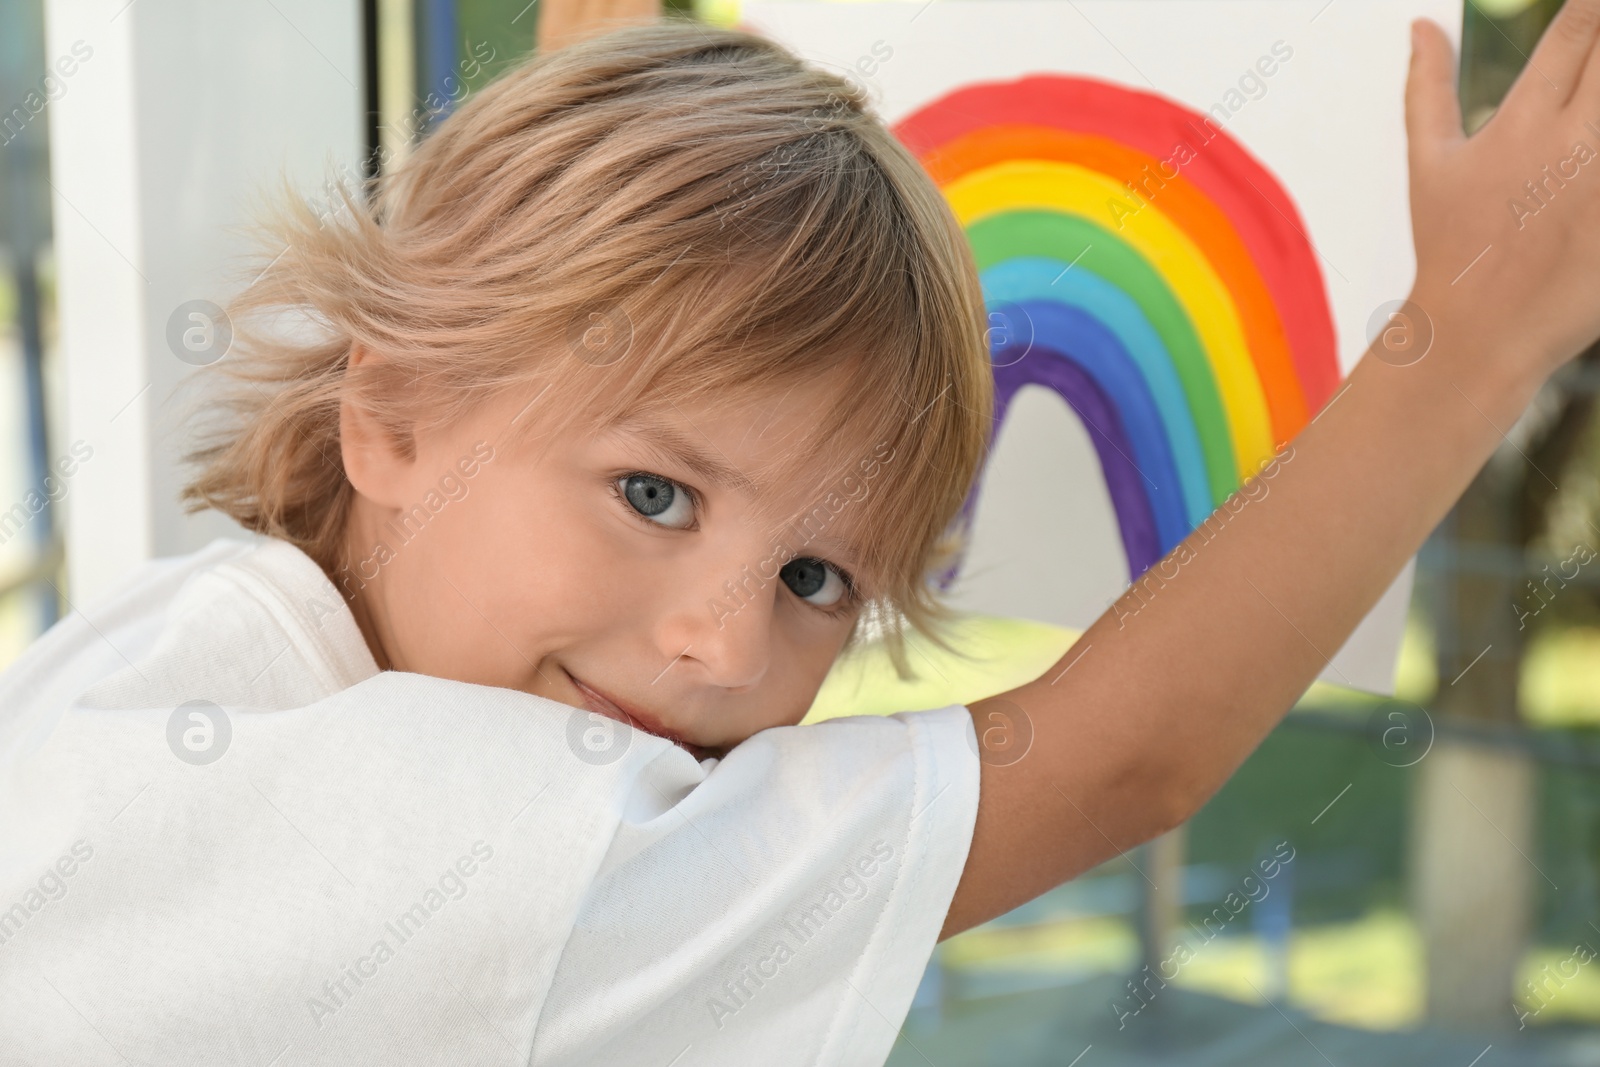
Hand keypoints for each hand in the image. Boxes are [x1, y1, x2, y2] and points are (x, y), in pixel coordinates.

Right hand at [1407, 5, 1599, 389]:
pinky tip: (1599, 177)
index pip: (1576, 28)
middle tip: (1595, 89)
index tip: (1592, 10)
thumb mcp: (1430, 163)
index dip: (1590, 10)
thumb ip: (1427, 87)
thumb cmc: (1449, 246)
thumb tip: (1421, 24)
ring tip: (1593, 136)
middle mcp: (1574, 144)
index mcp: (1524, 122)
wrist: (1476, 334)